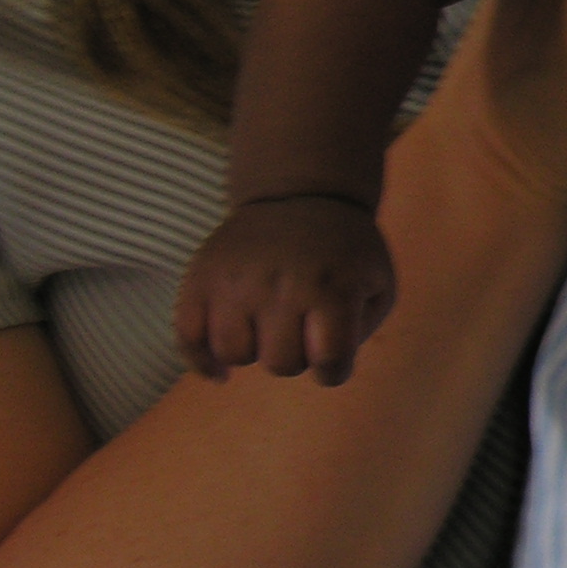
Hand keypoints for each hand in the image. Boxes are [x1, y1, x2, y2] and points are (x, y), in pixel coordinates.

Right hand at [174, 198, 397, 385]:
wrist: (300, 196)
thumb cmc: (345, 253)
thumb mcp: (378, 284)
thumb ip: (361, 333)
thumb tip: (322, 371)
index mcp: (333, 287)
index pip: (330, 364)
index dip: (333, 370)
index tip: (332, 356)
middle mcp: (281, 284)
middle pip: (281, 364)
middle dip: (296, 357)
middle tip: (301, 327)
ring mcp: (236, 281)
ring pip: (234, 355)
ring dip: (254, 351)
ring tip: (267, 327)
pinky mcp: (201, 277)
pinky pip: (188, 338)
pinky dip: (202, 360)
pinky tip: (219, 368)